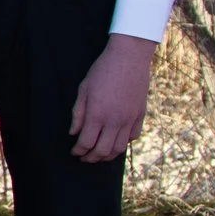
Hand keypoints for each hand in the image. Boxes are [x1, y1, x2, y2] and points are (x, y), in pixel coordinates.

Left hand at [70, 34, 156, 161]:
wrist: (129, 57)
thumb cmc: (102, 70)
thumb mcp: (83, 89)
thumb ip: (78, 114)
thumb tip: (73, 133)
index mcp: (97, 114)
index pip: (86, 143)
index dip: (78, 151)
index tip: (74, 151)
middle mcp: (115, 120)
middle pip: (103, 151)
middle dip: (91, 158)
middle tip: (84, 158)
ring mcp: (130, 119)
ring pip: (119, 148)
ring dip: (107, 155)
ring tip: (98, 154)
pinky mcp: (140, 115)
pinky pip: (133, 137)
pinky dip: (124, 143)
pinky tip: (116, 141)